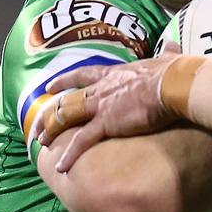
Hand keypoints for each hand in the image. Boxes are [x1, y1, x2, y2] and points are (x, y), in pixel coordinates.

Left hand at [42, 54, 183, 171]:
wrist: (173, 85)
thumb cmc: (173, 74)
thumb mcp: (168, 59)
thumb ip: (167, 54)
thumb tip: (172, 45)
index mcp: (114, 74)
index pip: (83, 75)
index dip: (65, 81)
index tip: (50, 87)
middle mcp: (101, 89)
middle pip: (67, 100)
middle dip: (51, 113)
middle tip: (38, 124)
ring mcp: (101, 106)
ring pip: (67, 118)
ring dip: (52, 131)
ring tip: (41, 143)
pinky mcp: (106, 123)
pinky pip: (82, 141)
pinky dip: (70, 154)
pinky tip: (61, 166)